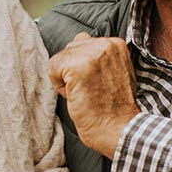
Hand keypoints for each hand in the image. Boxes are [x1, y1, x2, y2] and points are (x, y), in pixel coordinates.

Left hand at [48, 32, 139, 157]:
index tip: (99, 85)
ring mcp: (92, 53)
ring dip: (66, 80)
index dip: (84, 68)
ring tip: (86, 94)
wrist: (119, 129)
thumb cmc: (114, 108)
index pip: (82, 44)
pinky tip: (78, 96)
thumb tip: (78, 41)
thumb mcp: (114, 72)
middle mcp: (105, 43)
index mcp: (115, 43)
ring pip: (59, 59)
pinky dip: (59, 87)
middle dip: (73, 72)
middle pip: (69, 50)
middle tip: (92, 92)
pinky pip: (52, 68)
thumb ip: (99, 56)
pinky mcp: (78, 65)